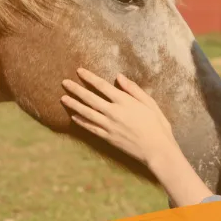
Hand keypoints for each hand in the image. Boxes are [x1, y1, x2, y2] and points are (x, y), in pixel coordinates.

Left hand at [60, 69, 214, 205]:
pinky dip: (81, 122)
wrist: (157, 150)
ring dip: (74, 105)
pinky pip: (90, 128)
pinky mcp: (107, 138)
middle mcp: (113, 112)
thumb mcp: (150, 102)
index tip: (79, 71)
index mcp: (124, 101)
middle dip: (76, 89)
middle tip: (64, 82)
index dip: (89, 77)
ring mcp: (109, 126)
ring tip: (63, 98)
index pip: (102, 86)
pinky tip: (74, 117)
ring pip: (86, 113)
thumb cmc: (157, 125)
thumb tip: (119, 76)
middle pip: (89, 98)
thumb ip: (133, 89)